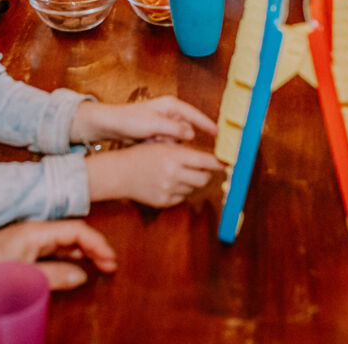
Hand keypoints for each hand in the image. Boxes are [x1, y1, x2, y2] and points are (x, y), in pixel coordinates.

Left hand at [0, 220, 116, 289]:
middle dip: (96, 248)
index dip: (97, 244)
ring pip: (66, 242)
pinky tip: (76, 267)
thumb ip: (54, 275)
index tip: (110, 261)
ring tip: (101, 266)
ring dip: (85, 253)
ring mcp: (30, 240)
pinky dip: (70, 257)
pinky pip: (54, 250)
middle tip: (111, 266)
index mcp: (38, 230)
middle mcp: (37, 231)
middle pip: (75, 234)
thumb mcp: (21, 274)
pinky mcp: (24, 249)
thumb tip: (82, 276)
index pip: (77, 230)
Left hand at [71, 95, 218, 142]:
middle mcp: (170, 113)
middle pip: (186, 129)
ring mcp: (164, 124)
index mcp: (171, 105)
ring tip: (151, 140)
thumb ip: (174, 128)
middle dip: (177, 138)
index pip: (195, 115)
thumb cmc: (130, 119)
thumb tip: (191, 134)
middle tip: (161, 139)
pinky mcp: (158, 133)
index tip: (219, 134)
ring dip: (167, 144)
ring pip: (177, 139)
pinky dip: (161, 146)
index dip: (208, 125)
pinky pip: (168, 144)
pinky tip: (149, 144)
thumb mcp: (153, 124)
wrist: (110, 125)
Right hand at [86, 142, 223, 206]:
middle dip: (207, 174)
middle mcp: (173, 174)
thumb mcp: (164, 146)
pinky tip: (169, 182)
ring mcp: (169, 190)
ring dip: (192, 182)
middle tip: (205, 169)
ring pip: (194, 188)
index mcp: (174, 156)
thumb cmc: (142, 155)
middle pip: (205, 178)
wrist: (119, 173)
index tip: (227, 162)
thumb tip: (212, 159)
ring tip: (179, 173)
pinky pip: (183, 197)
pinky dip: (181, 190)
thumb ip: (187, 152)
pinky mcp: (165, 202)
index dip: (219, 163)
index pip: (207, 161)